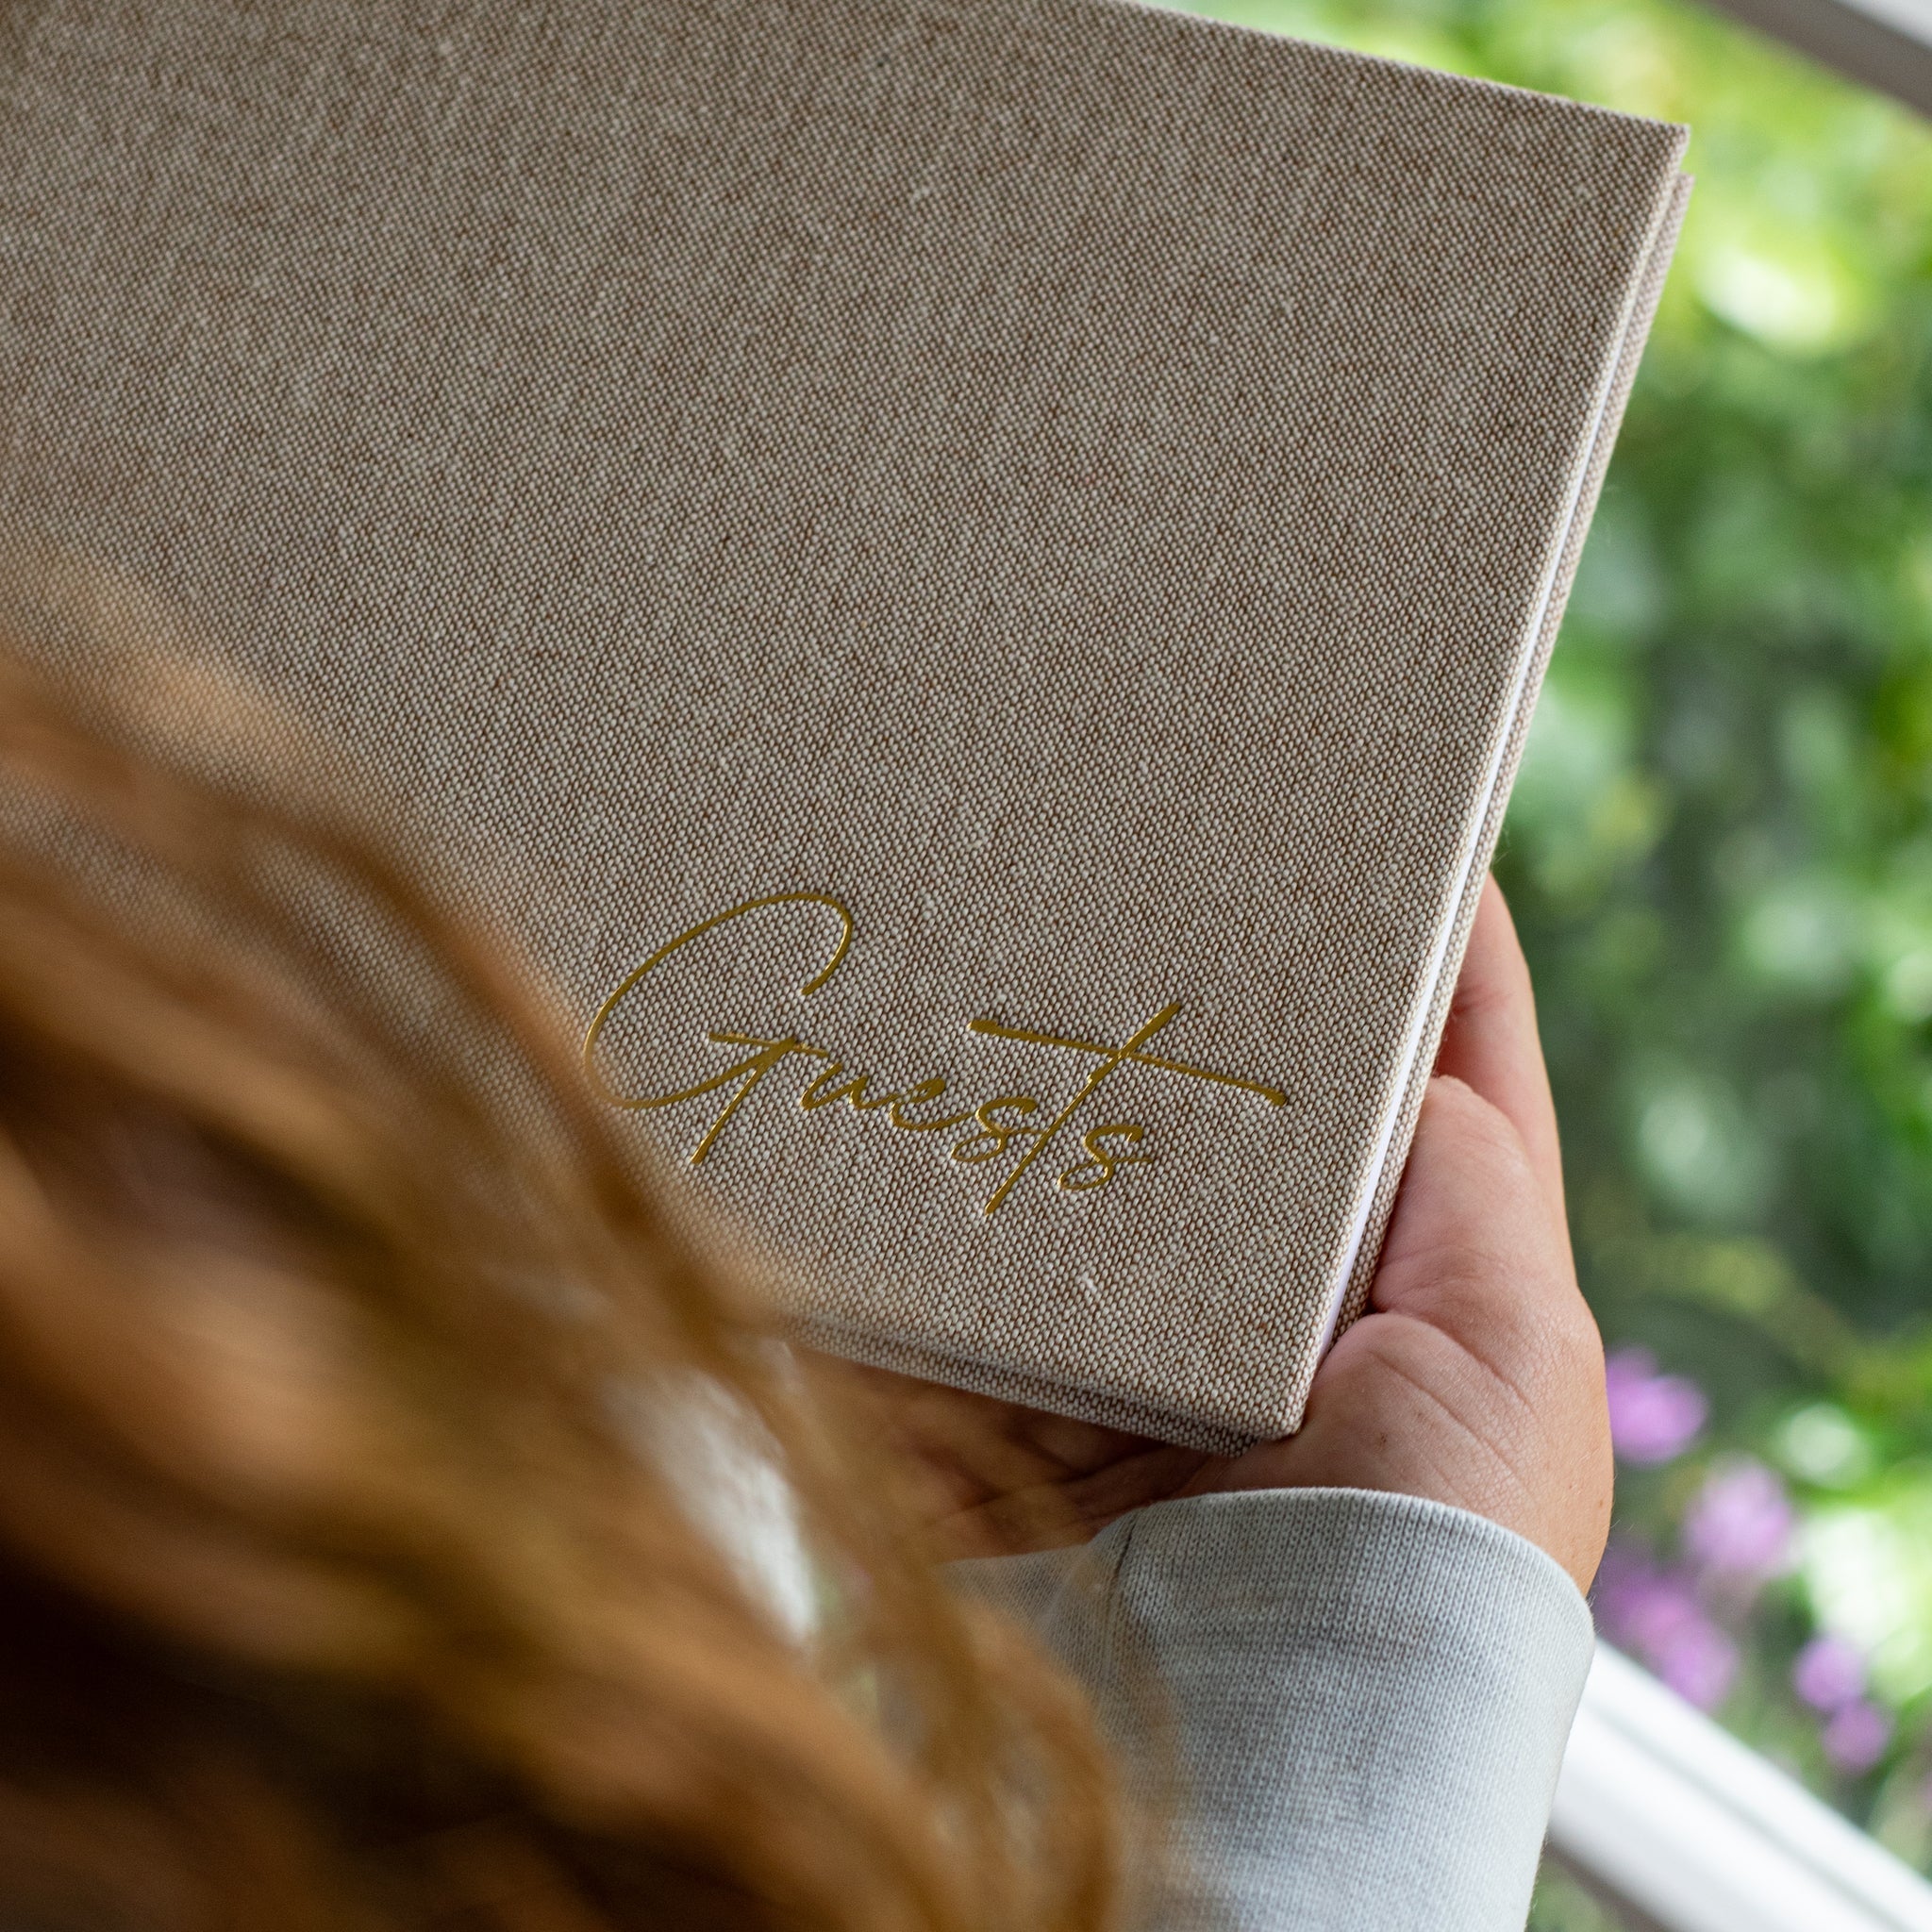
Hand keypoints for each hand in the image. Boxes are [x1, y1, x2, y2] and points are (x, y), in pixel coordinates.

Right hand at [843, 876, 1611, 1592]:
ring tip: (995, 938)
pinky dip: (916, 1191)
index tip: (1404, 829)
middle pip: (1237, 1109)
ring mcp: (1129, 1352)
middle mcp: (1269, 1313)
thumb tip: (1419, 1061)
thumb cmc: (1427, 1553)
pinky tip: (880, 1088)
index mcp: (1413, 1290)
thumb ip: (1473, 1183)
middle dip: (1199, 998)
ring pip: (1084, 1166)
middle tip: (1155, 858)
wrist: (1263, 1734)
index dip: (1438, 954)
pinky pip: (952, 1263)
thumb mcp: (1516, 1351)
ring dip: (1040, 1079)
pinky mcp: (1006, 1399)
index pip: (1443, 1082)